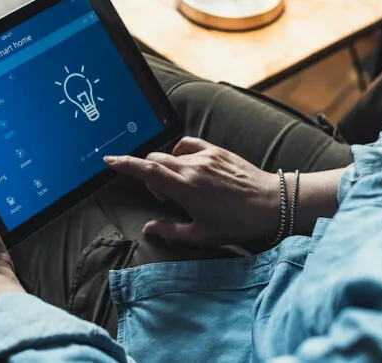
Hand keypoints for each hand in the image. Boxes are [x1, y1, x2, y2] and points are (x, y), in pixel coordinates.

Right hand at [105, 137, 281, 245]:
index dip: (125, 164)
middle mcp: (193, 168)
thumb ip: (172, 231)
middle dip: (148, 174)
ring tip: (180, 186)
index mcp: (187, 189)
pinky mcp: (216, 150)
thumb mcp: (204, 235)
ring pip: (170, 153)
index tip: (109, 160)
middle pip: (155, 159)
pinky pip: (188, 145)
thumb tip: (149, 228)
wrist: (272, 202)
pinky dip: (181, 154)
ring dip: (165, 166)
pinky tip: (189, 168)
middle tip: (164, 197)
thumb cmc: (238, 222)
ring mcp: (205, 156)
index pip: (148, 170)